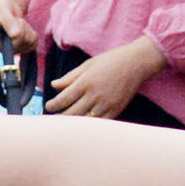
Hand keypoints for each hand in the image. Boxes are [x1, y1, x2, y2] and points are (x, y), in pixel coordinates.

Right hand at [0, 0, 31, 43]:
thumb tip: (15, 34)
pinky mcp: (20, 45)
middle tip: (17, 18)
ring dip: (28, 32)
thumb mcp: (1, 8)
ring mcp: (10, 47)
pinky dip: (33, 36)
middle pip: (20, 45)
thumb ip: (8, 21)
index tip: (16, 19)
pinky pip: (32, 46)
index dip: (17, 34)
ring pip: (28, 46)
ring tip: (20, 22)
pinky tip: (27, 28)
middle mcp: (0, 46)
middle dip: (23, 29)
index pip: (8, 46)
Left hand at [43, 37, 164, 119]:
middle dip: (60, 117)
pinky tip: (83, 125)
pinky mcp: (115, 110)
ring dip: (73, 123)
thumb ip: (70, 77)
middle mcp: (94, 95)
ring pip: (84, 121)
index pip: (63, 99)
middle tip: (53, 120)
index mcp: (85, 82)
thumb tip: (54, 85)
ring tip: (65, 124)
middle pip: (71, 113)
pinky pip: (99, 122)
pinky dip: (89, 124)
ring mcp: (106, 104)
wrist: (136, 63)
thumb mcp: (88, 64)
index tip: (48, 106)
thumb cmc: (110, 61)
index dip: (53, 105)